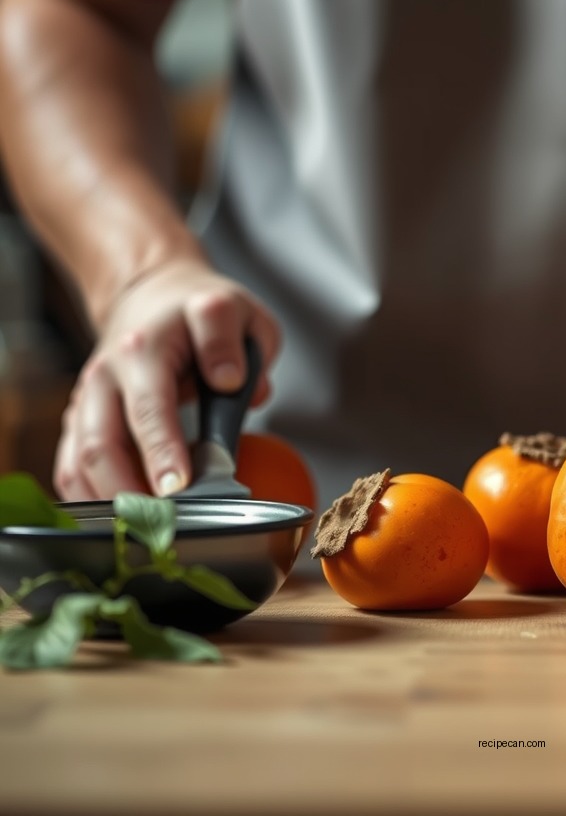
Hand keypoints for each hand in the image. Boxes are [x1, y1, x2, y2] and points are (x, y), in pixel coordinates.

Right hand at [54, 257, 279, 500]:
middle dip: (131, 490)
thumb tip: (231, 384)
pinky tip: (118, 519)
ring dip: (110, 500)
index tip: (180, 486)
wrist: (150, 296)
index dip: (163, 450)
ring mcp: (87, 398)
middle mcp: (106, 374)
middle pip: (103, 443)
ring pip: (81, 460)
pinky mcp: (78, 418)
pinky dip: (89, 497)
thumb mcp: (233, 309)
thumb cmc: (196, 311)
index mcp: (145, 347)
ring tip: (146, 529)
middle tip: (164, 523)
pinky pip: (71, 465)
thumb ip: (233, 344)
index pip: (151, 408)